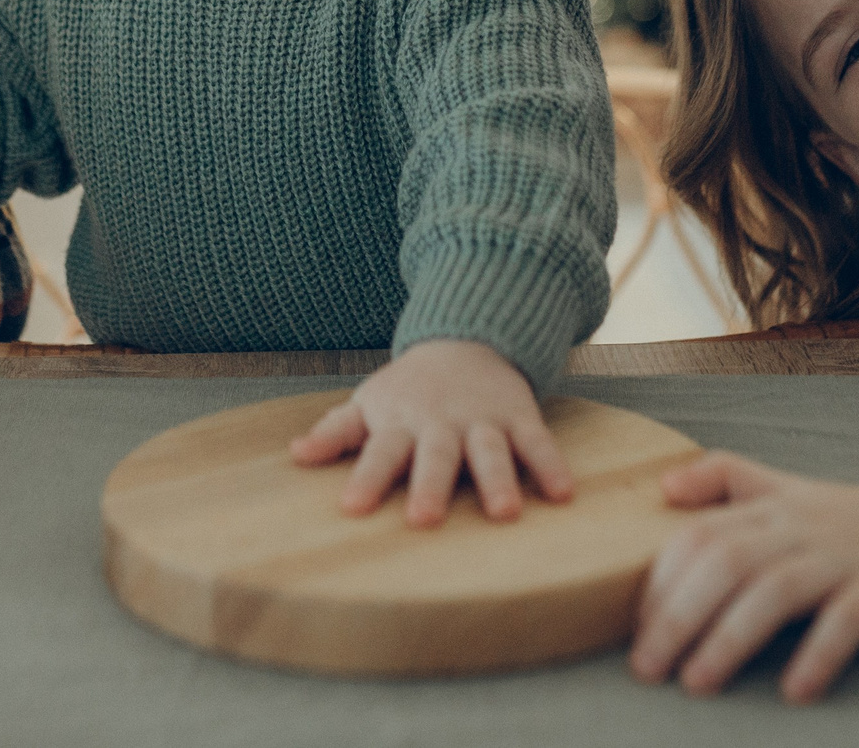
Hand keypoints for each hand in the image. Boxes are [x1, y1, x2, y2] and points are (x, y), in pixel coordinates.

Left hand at [286, 338, 571, 526]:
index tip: (351, 509)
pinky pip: (538, 442)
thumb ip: (335, 432)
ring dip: (497, 479)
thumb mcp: (369, 403)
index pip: (379, 452)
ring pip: (490, 450)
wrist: (466, 339)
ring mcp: (483, 420)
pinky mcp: (520, 417)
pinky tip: (563, 493)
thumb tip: (295, 455)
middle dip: (430, 485)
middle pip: (434, 455)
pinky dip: (551, 465)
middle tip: (424, 520)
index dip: (366, 479)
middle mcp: (441, 423)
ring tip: (505, 513)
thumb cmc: (408, 390)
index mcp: (400, 422)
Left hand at [629, 454, 858, 702]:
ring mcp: (847, 558)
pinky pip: (847, 620)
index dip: (659, 581)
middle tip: (646, 668)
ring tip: (697, 684)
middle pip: (725, 560)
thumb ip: (727, 479)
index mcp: (772, 507)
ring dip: (729, 639)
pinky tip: (794, 691)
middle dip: (677, 615)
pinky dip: (818, 655)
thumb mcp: (790, 490)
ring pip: (776, 590)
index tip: (634, 629)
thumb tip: (664, 486)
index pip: (699, 535)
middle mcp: (802, 527)